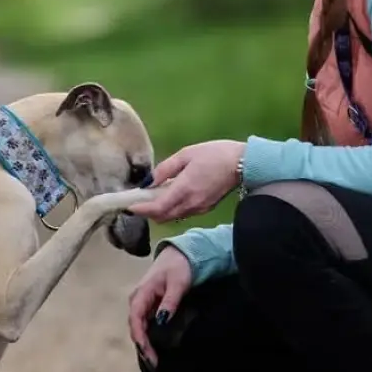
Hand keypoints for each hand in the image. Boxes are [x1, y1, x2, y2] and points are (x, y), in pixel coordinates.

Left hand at [127, 139, 244, 222]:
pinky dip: (172, 209)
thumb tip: (149, 181)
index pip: (157, 207)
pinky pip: (183, 214)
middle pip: (162, 216)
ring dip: (160, 212)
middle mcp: (190, 204)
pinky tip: (171, 196)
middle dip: (148, 212)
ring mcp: (199, 208)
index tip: (129, 206)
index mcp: (184, 189)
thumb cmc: (214, 154)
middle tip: (138, 201)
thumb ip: (166, 168)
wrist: (242, 163)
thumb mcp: (186, 154)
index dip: (141, 209)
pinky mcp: (205, 209)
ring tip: (153, 197)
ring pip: (172, 217)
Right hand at [128, 245, 192, 368]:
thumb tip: (161, 321)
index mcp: (142, 293)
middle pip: (135, 326)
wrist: (179, 255)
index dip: (140, 338)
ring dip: (145, 343)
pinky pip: (144, 323)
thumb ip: (170, 302)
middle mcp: (137, 299)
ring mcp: (142, 302)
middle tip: (154, 363)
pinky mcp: (148, 305)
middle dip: (142, 346)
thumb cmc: (179, 267)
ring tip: (154, 360)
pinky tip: (154, 347)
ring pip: (139, 326)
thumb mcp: (178, 283)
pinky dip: (148, 336)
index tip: (148, 353)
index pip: (135, 319)